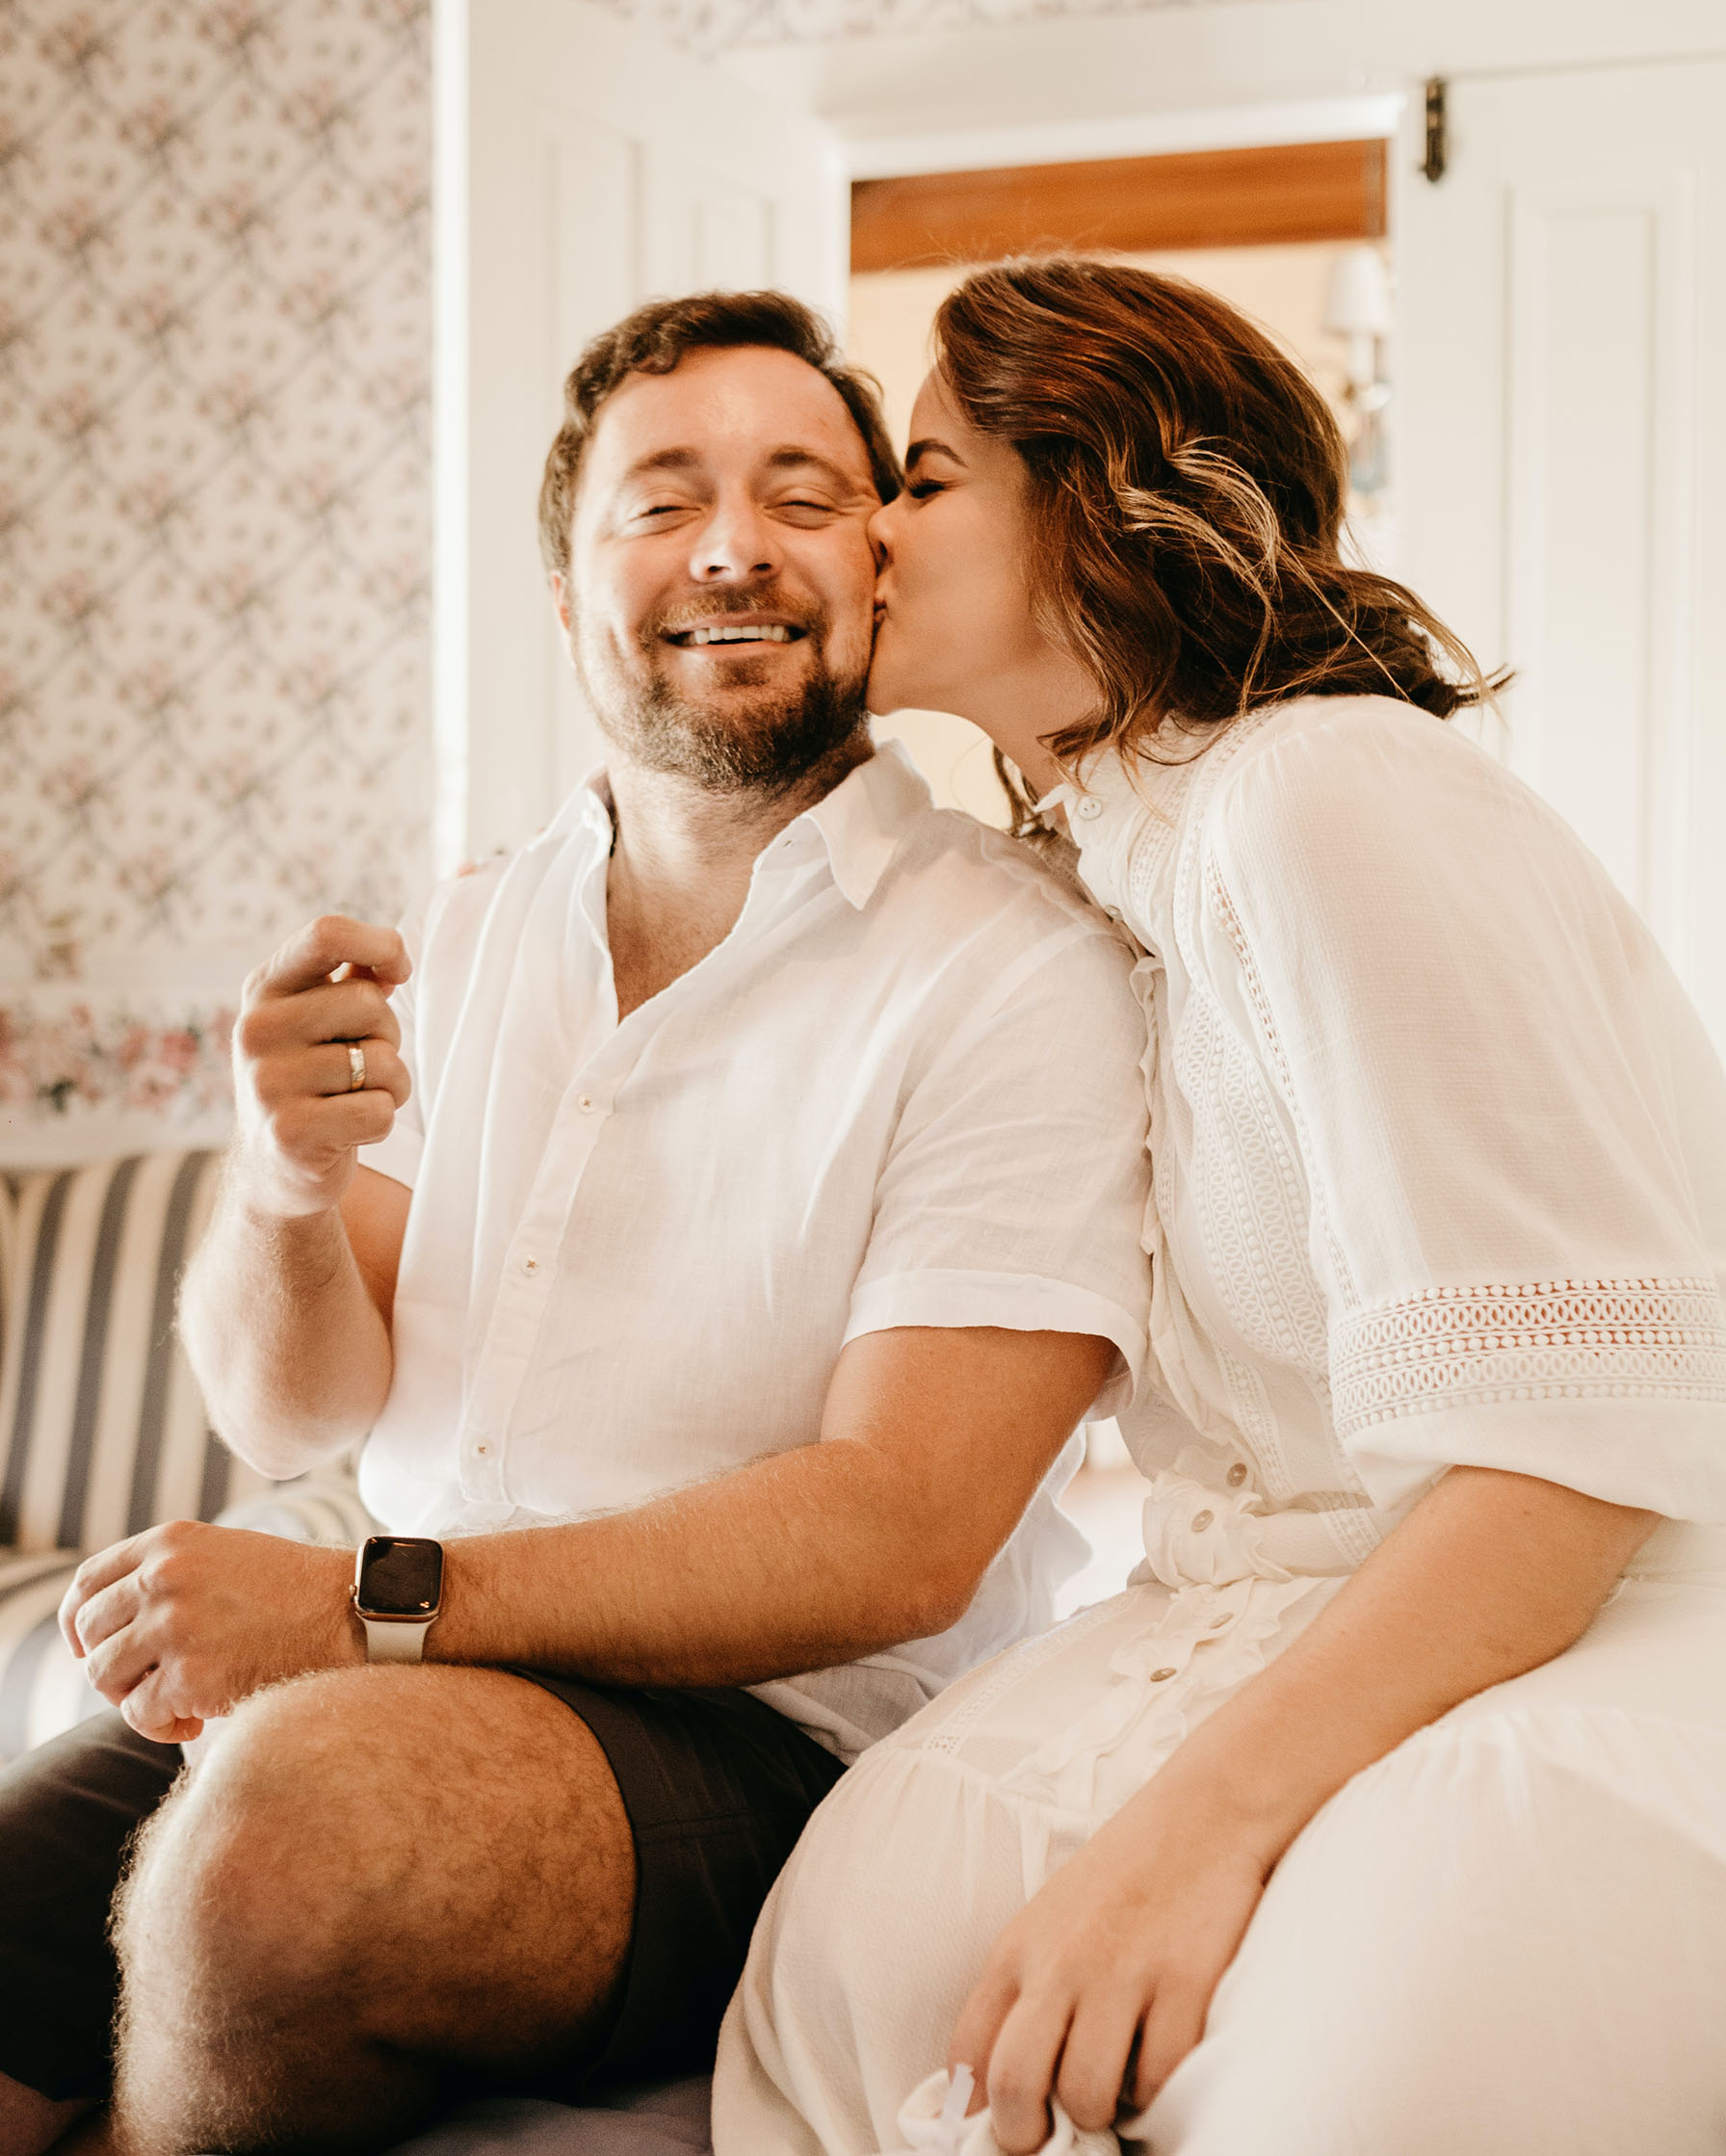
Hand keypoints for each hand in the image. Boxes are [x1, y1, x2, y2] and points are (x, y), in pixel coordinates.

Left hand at [59, 1523, 360, 1742]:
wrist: (352, 1614)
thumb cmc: (294, 1590)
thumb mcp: (225, 1554)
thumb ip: (168, 1573)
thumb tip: (110, 1625)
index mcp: (170, 1543)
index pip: (88, 1583)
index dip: (77, 1622)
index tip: (88, 1646)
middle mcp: (163, 1578)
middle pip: (89, 1634)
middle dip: (113, 1665)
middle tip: (151, 1681)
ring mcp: (175, 1627)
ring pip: (104, 1675)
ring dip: (133, 1697)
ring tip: (176, 1702)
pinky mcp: (192, 1676)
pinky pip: (138, 1714)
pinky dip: (160, 1726)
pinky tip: (196, 1721)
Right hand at [232, 914, 411, 1218]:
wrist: (273, 1169)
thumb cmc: (312, 1080)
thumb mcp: (318, 1021)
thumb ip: (352, 980)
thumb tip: (392, 957)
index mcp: (265, 989)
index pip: (327, 934)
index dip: (381, 944)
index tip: (398, 971)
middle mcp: (256, 1029)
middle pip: (369, 1003)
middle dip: (388, 1035)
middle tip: (362, 1063)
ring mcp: (267, 1081)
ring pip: (382, 1062)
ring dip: (390, 1086)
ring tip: (354, 1099)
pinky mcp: (290, 1132)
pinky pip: (379, 1111)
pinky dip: (380, 1123)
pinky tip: (348, 1131)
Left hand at [948, 1778, 1270, 2151]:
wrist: (1202, 1814)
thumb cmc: (1123, 1875)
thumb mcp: (1050, 1921)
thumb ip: (1027, 1991)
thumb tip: (1005, 2088)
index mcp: (1018, 1949)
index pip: (968, 2053)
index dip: (980, 2110)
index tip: (1010, 2125)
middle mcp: (1061, 1963)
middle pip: (1014, 2084)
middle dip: (1029, 2133)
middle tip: (1059, 2135)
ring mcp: (1123, 1973)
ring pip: (1089, 2095)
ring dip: (1105, 2111)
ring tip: (1120, 2084)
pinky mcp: (1185, 1983)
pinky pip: (1161, 2078)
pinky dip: (1160, 2089)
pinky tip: (1162, 2056)